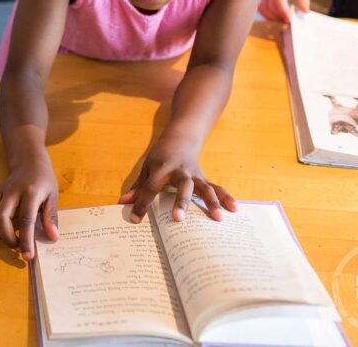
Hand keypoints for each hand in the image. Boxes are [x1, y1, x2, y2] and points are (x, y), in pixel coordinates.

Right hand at [0, 154, 58, 259]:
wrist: (28, 161)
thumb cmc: (43, 180)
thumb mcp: (53, 196)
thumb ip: (51, 217)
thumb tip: (52, 238)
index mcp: (30, 193)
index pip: (26, 220)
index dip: (26, 240)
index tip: (29, 256)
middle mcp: (11, 192)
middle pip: (1, 218)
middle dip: (8, 238)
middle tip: (19, 248)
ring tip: (10, 239)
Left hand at [119, 130, 236, 223]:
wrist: (181, 138)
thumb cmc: (161, 155)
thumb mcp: (147, 168)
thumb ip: (138, 187)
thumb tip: (123, 203)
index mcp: (162, 168)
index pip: (150, 187)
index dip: (141, 203)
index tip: (135, 219)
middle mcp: (180, 171)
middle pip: (182, 186)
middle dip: (180, 202)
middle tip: (178, 220)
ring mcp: (195, 175)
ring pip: (204, 188)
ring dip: (211, 202)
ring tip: (218, 218)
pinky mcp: (204, 179)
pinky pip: (217, 188)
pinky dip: (226, 198)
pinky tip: (235, 210)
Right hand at [259, 0, 313, 22]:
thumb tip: (303, 11)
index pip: (278, 0)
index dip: (282, 12)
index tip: (290, 20)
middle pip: (269, 6)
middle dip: (278, 17)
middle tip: (288, 23)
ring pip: (263, 8)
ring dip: (271, 17)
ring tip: (282, 21)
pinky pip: (262, 7)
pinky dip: (268, 15)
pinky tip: (277, 17)